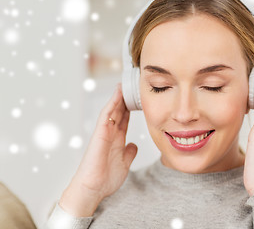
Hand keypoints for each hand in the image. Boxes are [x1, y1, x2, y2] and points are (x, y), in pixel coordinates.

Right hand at [59, 83, 137, 216]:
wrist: (94, 189)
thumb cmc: (106, 178)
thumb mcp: (124, 163)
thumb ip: (129, 152)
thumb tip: (134, 144)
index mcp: (116, 140)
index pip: (124, 120)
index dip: (130, 109)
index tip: (138, 98)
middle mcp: (110, 134)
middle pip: (118, 112)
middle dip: (125, 99)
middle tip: (132, 86)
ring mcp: (104, 133)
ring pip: (111, 111)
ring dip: (117, 98)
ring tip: (124, 85)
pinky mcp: (99, 135)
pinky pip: (105, 117)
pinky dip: (111, 105)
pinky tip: (117, 95)